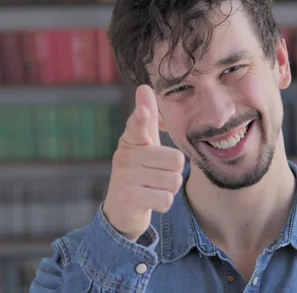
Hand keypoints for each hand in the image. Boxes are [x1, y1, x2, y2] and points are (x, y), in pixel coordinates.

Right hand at [103, 85, 184, 241]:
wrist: (121, 210)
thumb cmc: (138, 172)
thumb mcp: (143, 145)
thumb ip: (147, 120)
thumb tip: (144, 86)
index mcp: (131, 141)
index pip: (138, 126)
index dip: (142, 118)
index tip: (143, 111)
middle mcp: (124, 156)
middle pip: (176, 160)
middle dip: (173, 173)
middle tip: (156, 177)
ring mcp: (124, 177)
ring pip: (173, 181)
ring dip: (169, 189)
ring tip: (152, 188)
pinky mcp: (128, 198)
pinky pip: (166, 199)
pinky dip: (163, 203)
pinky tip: (150, 201)